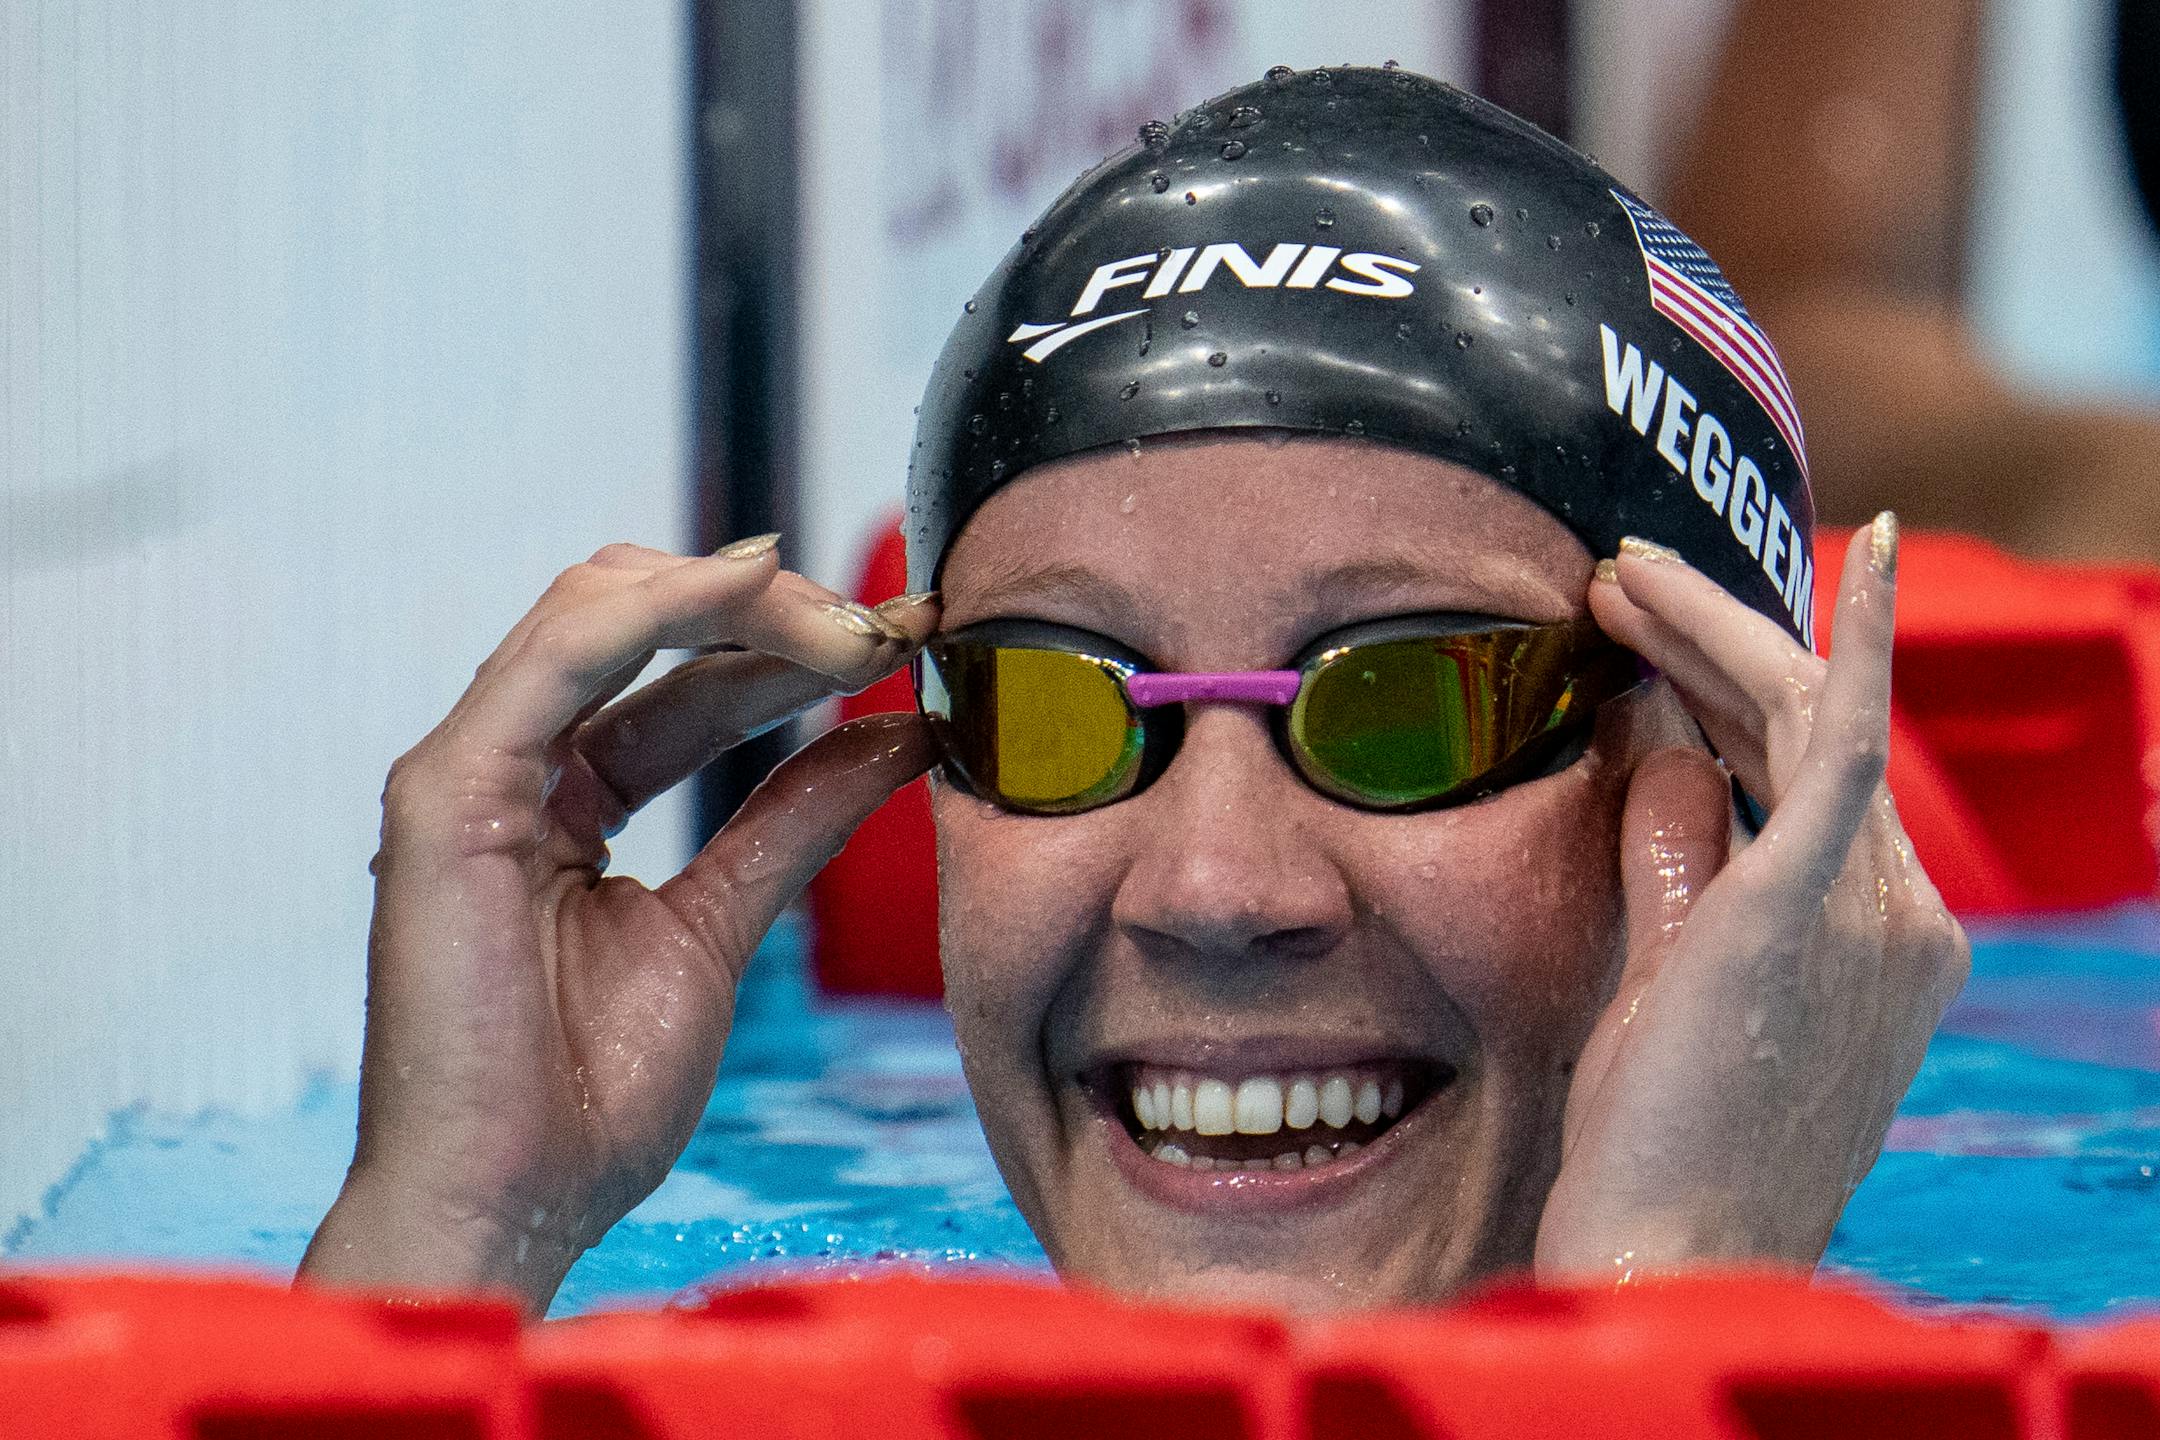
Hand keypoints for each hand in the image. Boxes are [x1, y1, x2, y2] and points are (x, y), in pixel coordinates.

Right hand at [298, 536, 938, 1312]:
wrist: (512, 1205)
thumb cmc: (590, 1098)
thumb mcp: (721, 930)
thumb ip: (793, 823)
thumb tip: (894, 736)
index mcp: (566, 800)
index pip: (685, 682)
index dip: (795, 650)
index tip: (914, 640)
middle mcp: (514, 767)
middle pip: (646, 622)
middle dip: (778, 611)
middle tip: (897, 631)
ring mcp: (473, 769)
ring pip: (603, 607)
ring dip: (743, 597)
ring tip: (858, 627)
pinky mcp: (449, 790)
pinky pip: (562, 653)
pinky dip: (664, 604)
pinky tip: (759, 585)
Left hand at [1536, 517, 1969, 1281]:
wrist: (1674, 1250)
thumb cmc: (1665, 1137)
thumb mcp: (1675, 977)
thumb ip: (1678, 866)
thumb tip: (1661, 756)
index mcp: (1877, 937)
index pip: (1802, 774)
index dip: (1725, 692)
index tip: (1652, 636)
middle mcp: (1900, 915)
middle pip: (1804, 732)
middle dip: (1713, 641)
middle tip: (1620, 579)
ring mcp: (1872, 909)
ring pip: (1799, 719)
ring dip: (1713, 632)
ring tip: (1622, 576)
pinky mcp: (1808, 905)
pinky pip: (1843, 741)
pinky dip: (1864, 642)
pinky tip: (1877, 553)